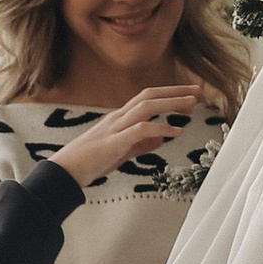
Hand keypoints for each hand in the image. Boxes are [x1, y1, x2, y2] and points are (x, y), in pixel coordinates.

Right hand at [48, 84, 202, 189]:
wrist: (65, 172)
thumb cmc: (90, 162)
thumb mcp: (121, 151)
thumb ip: (141, 143)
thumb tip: (163, 137)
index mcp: (119, 118)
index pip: (147, 98)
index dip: (169, 93)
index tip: (190, 95)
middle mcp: (118, 117)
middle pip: (149, 95)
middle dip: (175, 91)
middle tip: (198, 91)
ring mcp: (115, 128)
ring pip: (146, 106)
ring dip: (171, 102)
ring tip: (191, 104)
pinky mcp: (113, 142)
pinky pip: (140, 130)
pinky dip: (159, 127)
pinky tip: (176, 131)